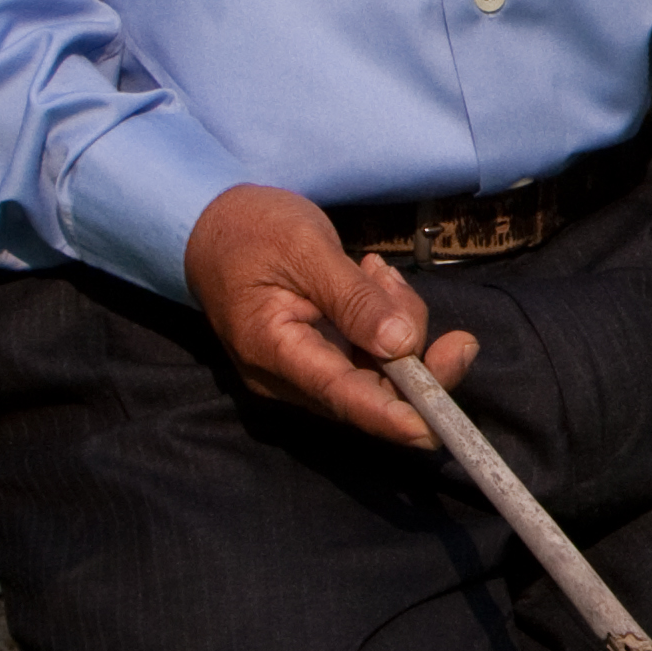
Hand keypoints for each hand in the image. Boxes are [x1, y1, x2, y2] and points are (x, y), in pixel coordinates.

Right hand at [182, 186, 476, 446]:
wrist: (212, 225)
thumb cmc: (252, 230)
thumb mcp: (306, 249)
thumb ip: (353, 299)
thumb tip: (401, 345)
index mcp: (272, 351)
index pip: (342, 397)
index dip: (395, 417)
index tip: (440, 425)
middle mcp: (286, 378)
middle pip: (369, 393)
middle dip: (414, 356)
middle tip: (413, 297)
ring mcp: (301, 372)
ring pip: (376, 372)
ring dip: (396, 324)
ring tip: (373, 270)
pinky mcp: (316, 359)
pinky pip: (367, 356)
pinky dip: (384, 322)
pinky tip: (371, 280)